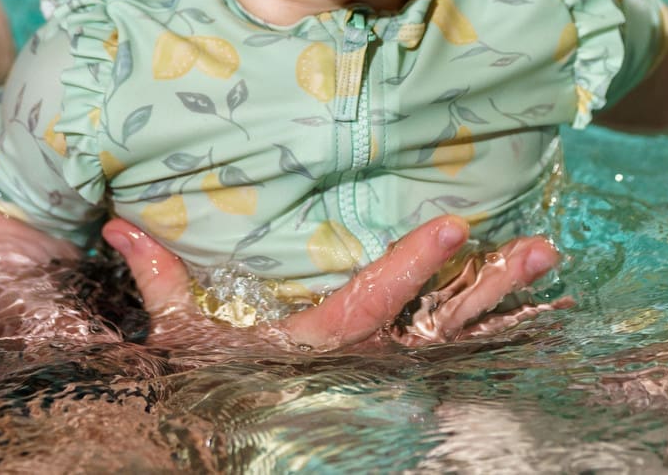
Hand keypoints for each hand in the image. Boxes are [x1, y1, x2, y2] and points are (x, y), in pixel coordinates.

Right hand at [102, 215, 567, 350]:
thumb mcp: (180, 337)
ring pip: (459, 336)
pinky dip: (499, 327)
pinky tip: (536, 302)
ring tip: (548, 255)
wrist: (228, 444)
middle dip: (491, 285)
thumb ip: (160, 279)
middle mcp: (364, 366)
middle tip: (541, 247)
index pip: (370, 302)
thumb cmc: (205, 387)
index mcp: (314, 346)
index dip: (412, 265)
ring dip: (505, 297)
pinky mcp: (400, 383)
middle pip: (438, 323)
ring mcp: (389, 378)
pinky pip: (458, 352)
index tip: (453, 225)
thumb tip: (119, 223)